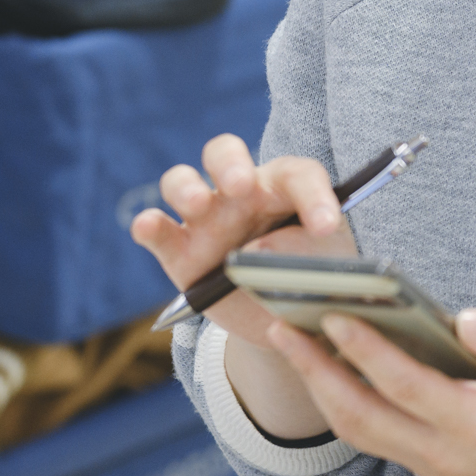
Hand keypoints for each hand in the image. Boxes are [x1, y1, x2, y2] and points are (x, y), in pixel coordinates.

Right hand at [133, 133, 363, 442]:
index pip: (297, 176)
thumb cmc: (307, 278)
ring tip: (197, 204)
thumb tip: (261, 249)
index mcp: (283, 189)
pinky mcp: (177, 252)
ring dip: (186, 188)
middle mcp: (238, 195)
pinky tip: (149, 227)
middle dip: (230, 163)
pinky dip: (149, 225)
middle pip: (224, 154)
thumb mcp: (321, 268)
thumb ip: (304, 253)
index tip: (326, 228)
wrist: (280, 320)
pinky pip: (158, 230)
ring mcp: (203, 220)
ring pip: (181, 182)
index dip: (313, 196)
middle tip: (241, 185)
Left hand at [274, 305, 475, 475]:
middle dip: (316, 371)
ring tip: (292, 341)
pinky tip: (327, 367)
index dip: (366, 351)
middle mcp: (444, 453)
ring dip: (319, 388)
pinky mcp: (426, 461)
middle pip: (362, 415)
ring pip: (358, 430)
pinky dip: (340, 402)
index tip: (336, 314)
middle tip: (282, 326)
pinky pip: (371, 434)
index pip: (406, 386)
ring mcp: (431, 464)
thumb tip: (467, 321)